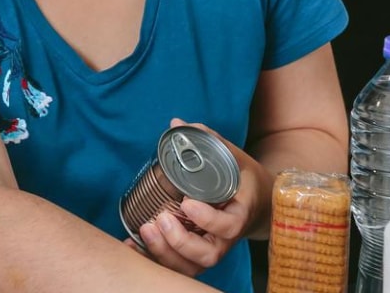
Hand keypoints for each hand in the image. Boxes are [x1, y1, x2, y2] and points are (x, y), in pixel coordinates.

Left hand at [124, 119, 265, 276]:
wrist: (256, 203)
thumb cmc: (241, 179)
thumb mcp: (232, 157)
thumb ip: (206, 140)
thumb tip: (176, 123)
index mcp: (239, 214)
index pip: (228, 226)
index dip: (208, 219)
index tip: (187, 202)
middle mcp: (226, 239)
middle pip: (208, 255)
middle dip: (181, 241)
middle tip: (161, 219)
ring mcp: (210, 249)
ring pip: (191, 266)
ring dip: (165, 252)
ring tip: (146, 229)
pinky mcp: (194, 255)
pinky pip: (176, 265)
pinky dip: (154, 259)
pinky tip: (133, 245)